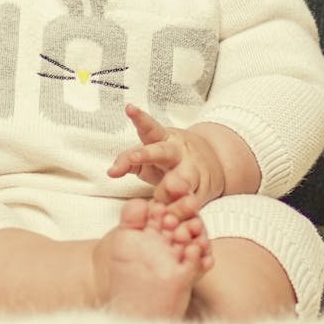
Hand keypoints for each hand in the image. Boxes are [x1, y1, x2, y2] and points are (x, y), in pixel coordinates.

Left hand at [108, 104, 225, 207]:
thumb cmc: (170, 160)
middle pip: (163, 151)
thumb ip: (130, 162)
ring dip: (177, 183)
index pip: (149, 127)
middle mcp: (179, 152)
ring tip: (171, 188)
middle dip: (148, 154)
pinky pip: (194, 201)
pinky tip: (179, 215)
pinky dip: (186, 209)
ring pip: (186, 176)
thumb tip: (110, 172)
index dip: (139, 118)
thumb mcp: (151, 155)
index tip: (129, 108)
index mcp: (164, 139)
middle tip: (135, 158)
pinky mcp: (204, 190)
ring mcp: (194, 170)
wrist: (213, 162)